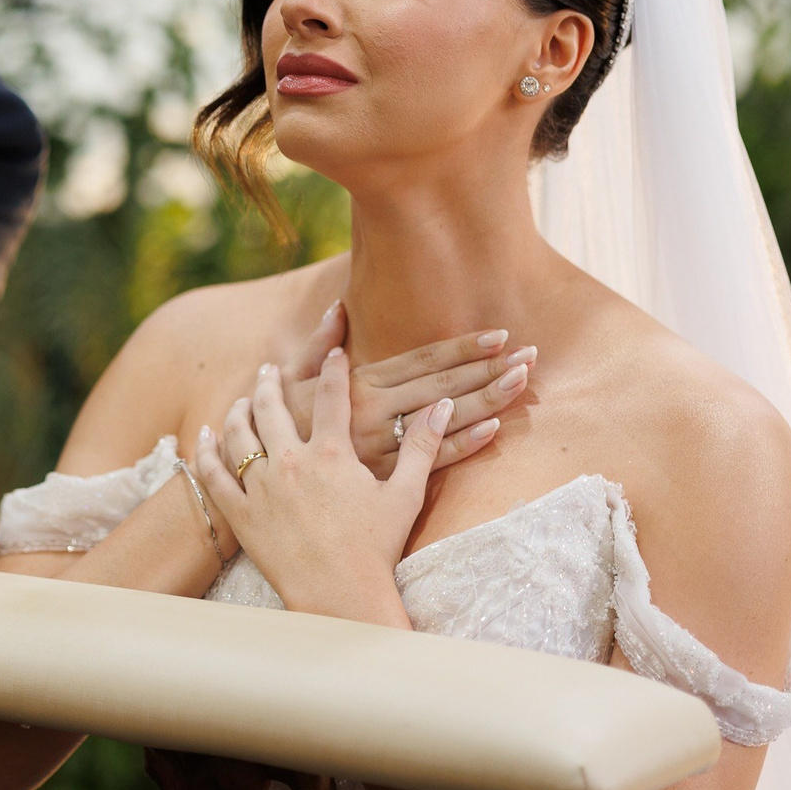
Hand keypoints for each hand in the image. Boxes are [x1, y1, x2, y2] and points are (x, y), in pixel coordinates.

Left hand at [196, 359, 448, 623]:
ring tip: (242, 400)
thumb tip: (444, 406)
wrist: (341, 595)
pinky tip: (203, 436)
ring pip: (239, 435)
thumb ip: (422, 446)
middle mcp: (291, 462)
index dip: (333, 369)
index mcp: (332, 454)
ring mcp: (262, 488)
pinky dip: (205, 452)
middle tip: (270, 369)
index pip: (332, 396)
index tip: (333, 353)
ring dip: (238, 410)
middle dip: (271, 381)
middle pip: (272, 407)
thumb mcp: (406, 494)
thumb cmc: (377, 548)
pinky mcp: (241, 515)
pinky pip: (214, 476)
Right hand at [272, 302, 526, 474]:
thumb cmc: (281, 426)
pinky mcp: (382, 480)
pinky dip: (462, 446)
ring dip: (486, 401)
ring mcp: (380, 446)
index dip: (463, 347)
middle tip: (530, 355)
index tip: (500, 335)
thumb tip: (339, 307)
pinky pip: (429, 462)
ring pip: (442, 421)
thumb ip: (319, 344)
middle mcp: (372, 411)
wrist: (260, 481)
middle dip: (487, 368)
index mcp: (356, 383)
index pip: (422, 360)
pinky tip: (492, 431)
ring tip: (521, 383)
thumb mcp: (292, 379)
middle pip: (441, 386)